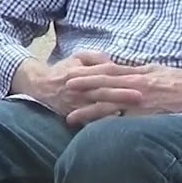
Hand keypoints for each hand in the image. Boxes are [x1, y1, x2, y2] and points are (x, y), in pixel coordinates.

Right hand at [24, 51, 149, 119]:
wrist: (40, 86)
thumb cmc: (63, 70)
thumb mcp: (78, 57)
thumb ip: (96, 57)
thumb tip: (114, 63)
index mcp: (82, 71)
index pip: (105, 73)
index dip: (122, 76)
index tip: (139, 78)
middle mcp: (79, 87)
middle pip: (103, 91)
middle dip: (122, 94)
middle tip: (140, 96)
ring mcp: (76, 102)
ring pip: (97, 107)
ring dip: (114, 110)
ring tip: (131, 113)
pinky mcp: (73, 114)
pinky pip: (89, 120)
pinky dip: (102, 122)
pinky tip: (115, 125)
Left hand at [63, 64, 181, 125]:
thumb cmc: (179, 80)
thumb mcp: (155, 69)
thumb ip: (136, 70)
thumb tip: (118, 69)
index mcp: (137, 74)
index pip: (107, 71)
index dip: (87, 72)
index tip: (70, 74)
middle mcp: (136, 87)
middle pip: (104, 86)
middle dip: (82, 88)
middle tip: (62, 90)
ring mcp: (141, 104)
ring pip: (110, 107)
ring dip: (89, 112)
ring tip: (70, 117)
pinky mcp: (148, 119)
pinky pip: (125, 124)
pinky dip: (110, 127)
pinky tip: (95, 133)